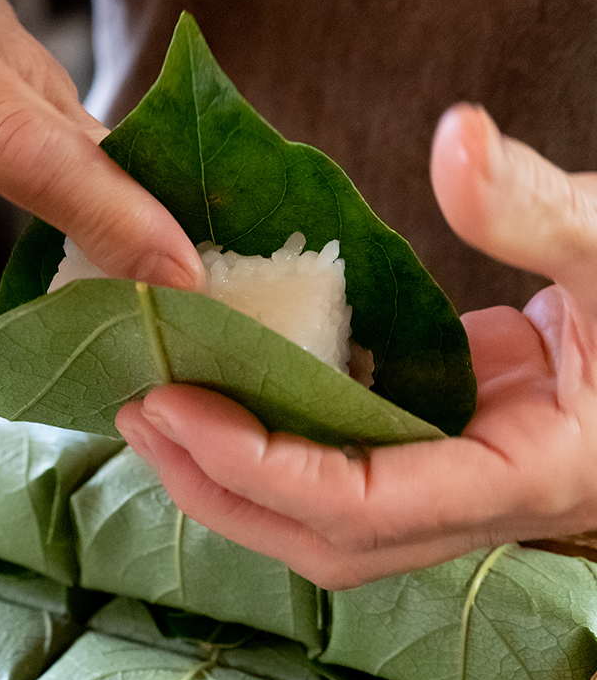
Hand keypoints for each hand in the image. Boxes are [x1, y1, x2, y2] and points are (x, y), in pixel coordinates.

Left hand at [117, 104, 596, 587]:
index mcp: (528, 473)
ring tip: (153, 410)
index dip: (262, 467)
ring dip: (233, 477)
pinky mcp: (433, 445)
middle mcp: (480, 500)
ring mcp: (454, 478)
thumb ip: (539, 208)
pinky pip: (337, 468)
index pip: (368, 505)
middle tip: (139, 412)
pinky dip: (268, 442)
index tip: (176, 404)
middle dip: (222, 488)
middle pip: (328, 538)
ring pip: (325, 518)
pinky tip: (219, 387)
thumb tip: (457, 141)